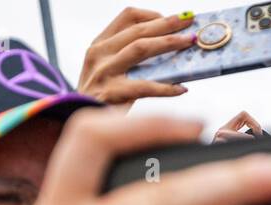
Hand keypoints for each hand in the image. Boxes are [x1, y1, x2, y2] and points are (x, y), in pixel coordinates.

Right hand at [78, 8, 194, 104]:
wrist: (80, 124)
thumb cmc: (102, 99)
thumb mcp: (109, 70)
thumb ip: (131, 58)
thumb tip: (170, 50)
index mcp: (100, 44)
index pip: (128, 17)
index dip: (154, 15)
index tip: (175, 20)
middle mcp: (99, 53)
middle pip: (138, 30)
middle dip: (167, 25)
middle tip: (189, 23)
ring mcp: (103, 72)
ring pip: (140, 48)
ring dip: (169, 43)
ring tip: (189, 42)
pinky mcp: (110, 93)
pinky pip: (144, 86)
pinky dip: (166, 87)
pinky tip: (181, 88)